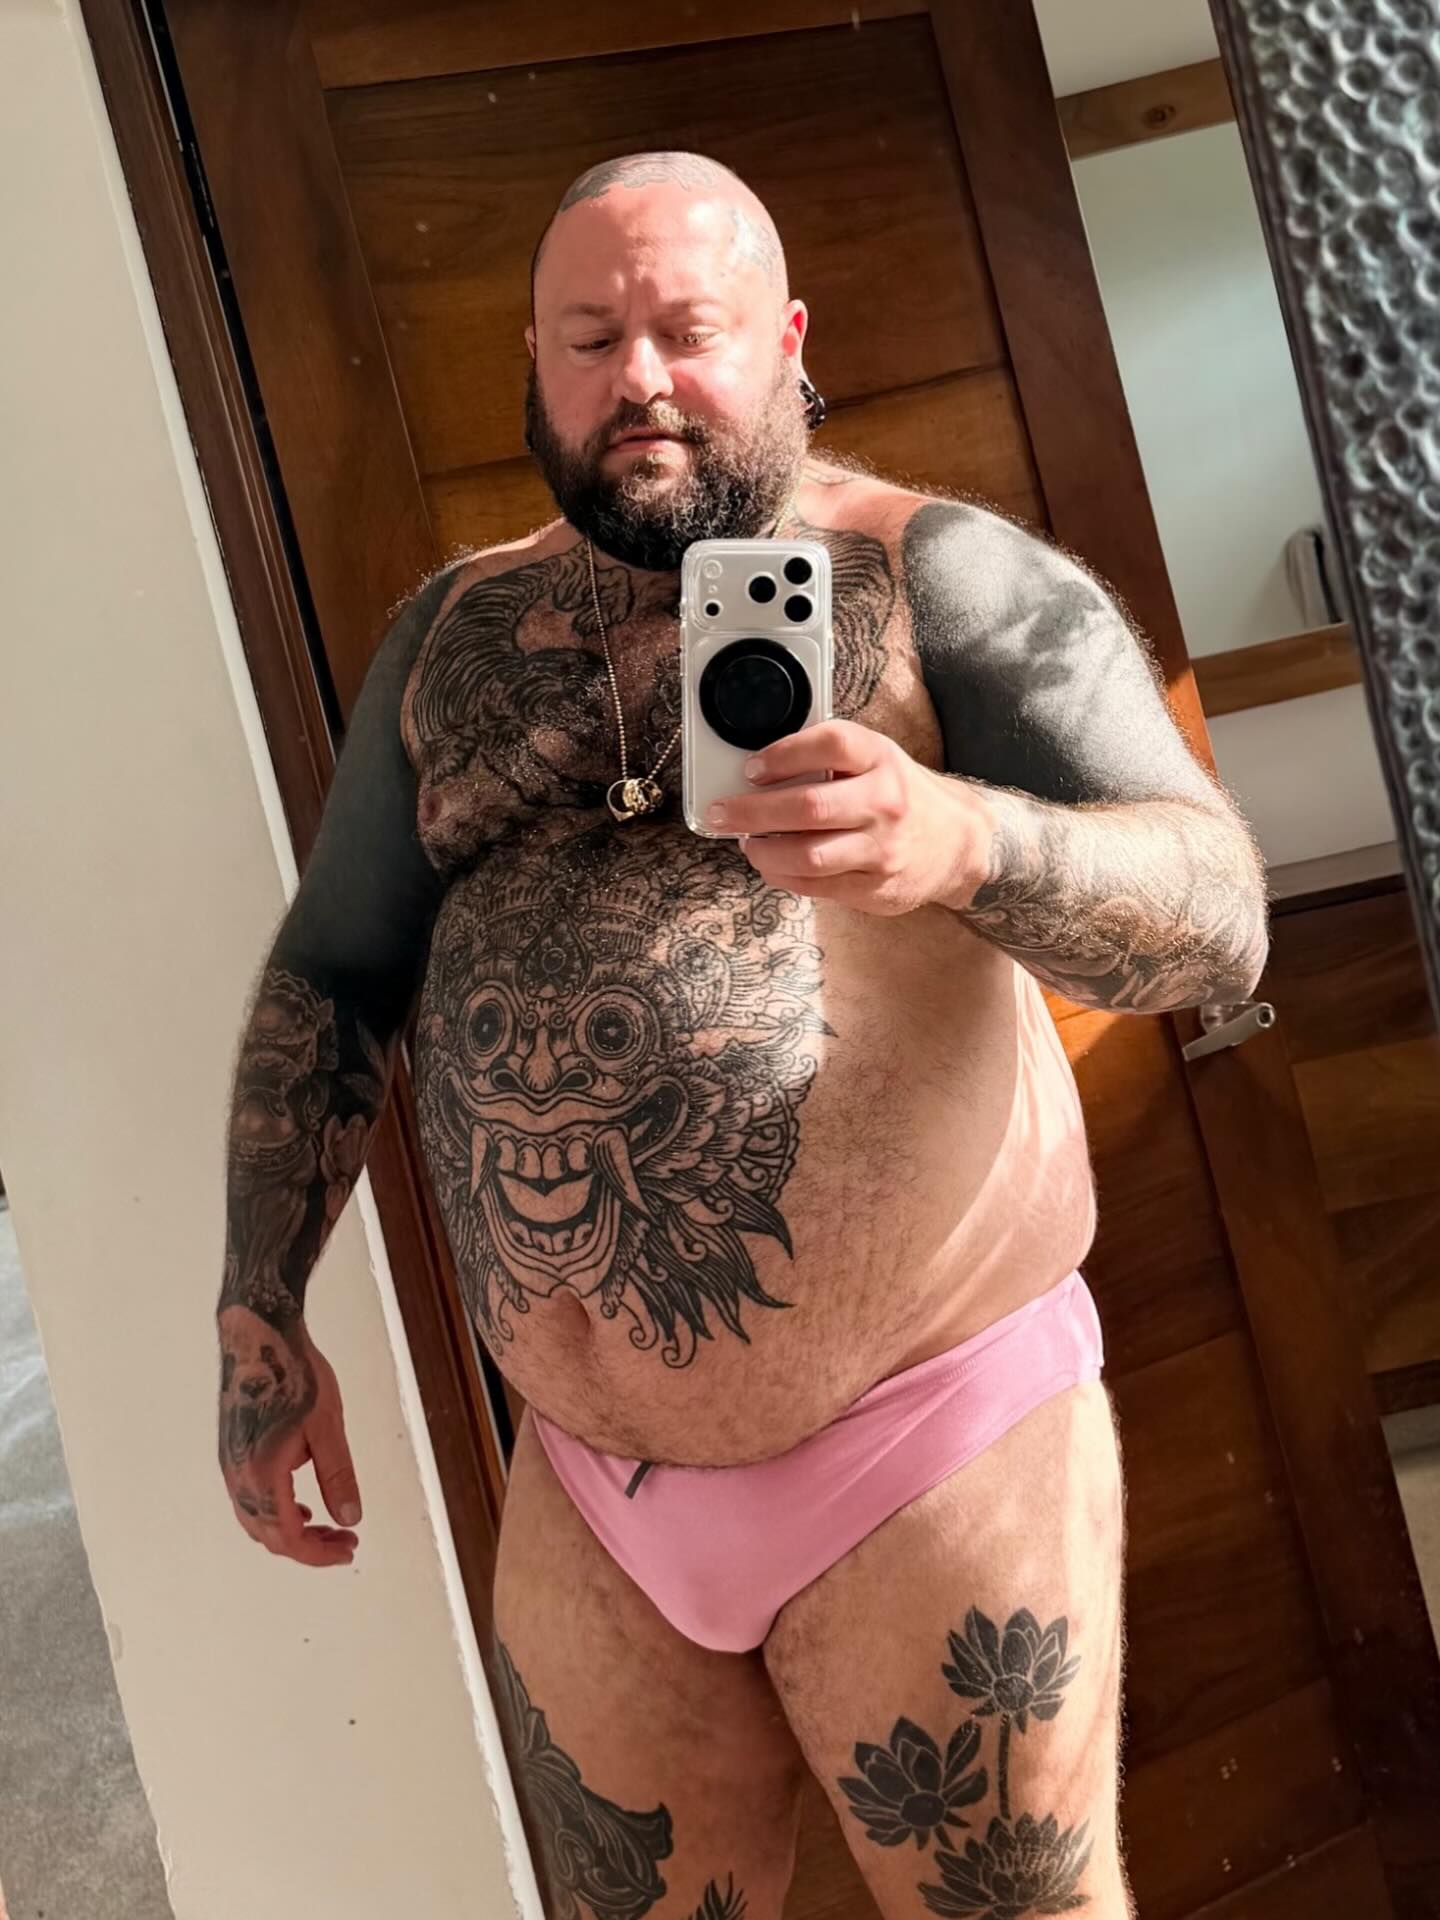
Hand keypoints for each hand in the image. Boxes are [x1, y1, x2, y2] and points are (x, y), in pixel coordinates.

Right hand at [217, 1305, 360, 1568]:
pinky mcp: (232, 1452)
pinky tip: (299, 1506)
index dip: (320, 1554)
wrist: (258, 1336)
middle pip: (270, 1537)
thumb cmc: (294, 1375)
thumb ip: (338, 1476)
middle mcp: (239, 1478)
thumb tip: (350, 1518)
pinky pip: (250, 1501)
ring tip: (326, 1529)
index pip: (290, 1539)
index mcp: (262, 1478)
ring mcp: (231, 1466)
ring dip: (291, 1532)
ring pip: (257, 1522)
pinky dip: (275, 1514)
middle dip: (309, 1548)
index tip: (348, 1550)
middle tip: (344, 1542)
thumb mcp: (328, 1427)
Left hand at [707, 720, 993, 915]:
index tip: (752, 768)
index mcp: (881, 759)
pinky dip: (781, 874)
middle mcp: (885, 802)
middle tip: (721, 812)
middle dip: (751, 811)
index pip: (830, 745)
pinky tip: (770, 862)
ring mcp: (882, 849)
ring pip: (808, 855)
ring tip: (745, 841)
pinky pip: (815, 886)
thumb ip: (829, 758)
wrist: (958, 843)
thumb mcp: (876, 760)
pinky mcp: (875, 888)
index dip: (783, 754)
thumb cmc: (901, 795)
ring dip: (763, 850)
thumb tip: (758, 770)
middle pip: (808, 807)